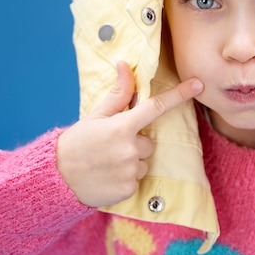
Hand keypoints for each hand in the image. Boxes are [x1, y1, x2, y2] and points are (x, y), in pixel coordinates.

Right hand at [57, 61, 202, 207]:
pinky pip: (137, 180)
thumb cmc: (77, 143)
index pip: (157, 106)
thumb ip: (118, 94)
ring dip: (130, 162)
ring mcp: (130, 169)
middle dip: (135, 143)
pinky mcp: (129, 189)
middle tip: (110, 147)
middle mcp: (130, 147)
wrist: (56, 177)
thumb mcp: (96, 116)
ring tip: (107, 163)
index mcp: (122, 125)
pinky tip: (108, 176)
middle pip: (149, 142)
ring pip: (144, 162)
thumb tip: (125, 65)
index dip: (180, 94)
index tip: (198, 85)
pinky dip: (126, 179)